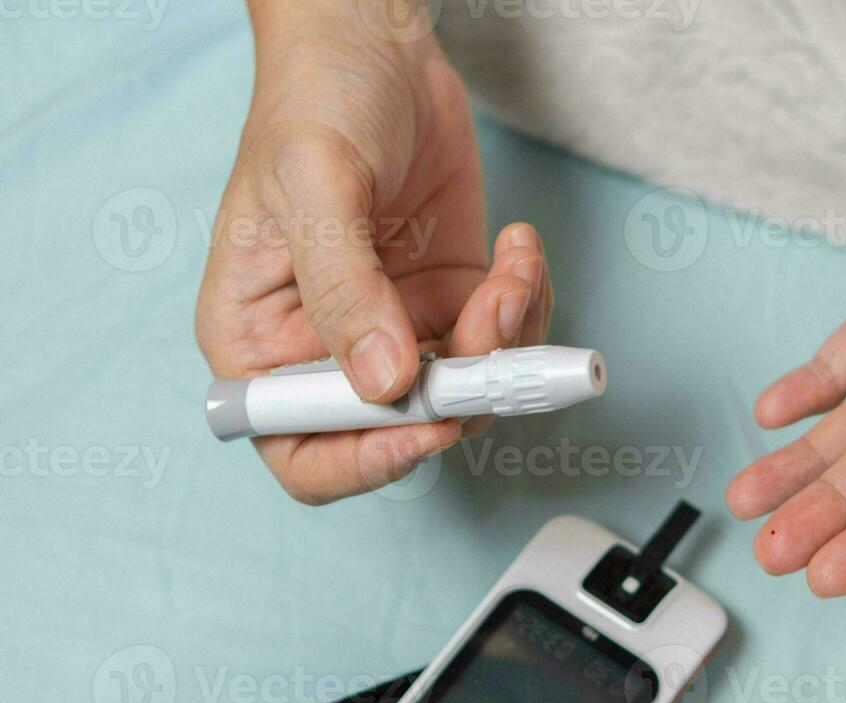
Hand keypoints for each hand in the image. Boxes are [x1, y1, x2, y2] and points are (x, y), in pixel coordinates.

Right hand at [196, 0, 552, 502]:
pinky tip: (516, 247)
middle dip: (464, 389)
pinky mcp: (451, 301)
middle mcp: (330, 351)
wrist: (375, 45)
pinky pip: (504, 341)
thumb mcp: (315, 188)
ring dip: (509, 340)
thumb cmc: (316, 103)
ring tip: (510, 265)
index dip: (370, 457)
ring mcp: (398, 329)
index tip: (431, 420)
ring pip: (471, 390)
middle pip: (403, 430)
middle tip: (496, 324)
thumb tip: (383, 384)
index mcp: (262, 342)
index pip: (305, 451)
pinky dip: (528, 305)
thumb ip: (344, 291)